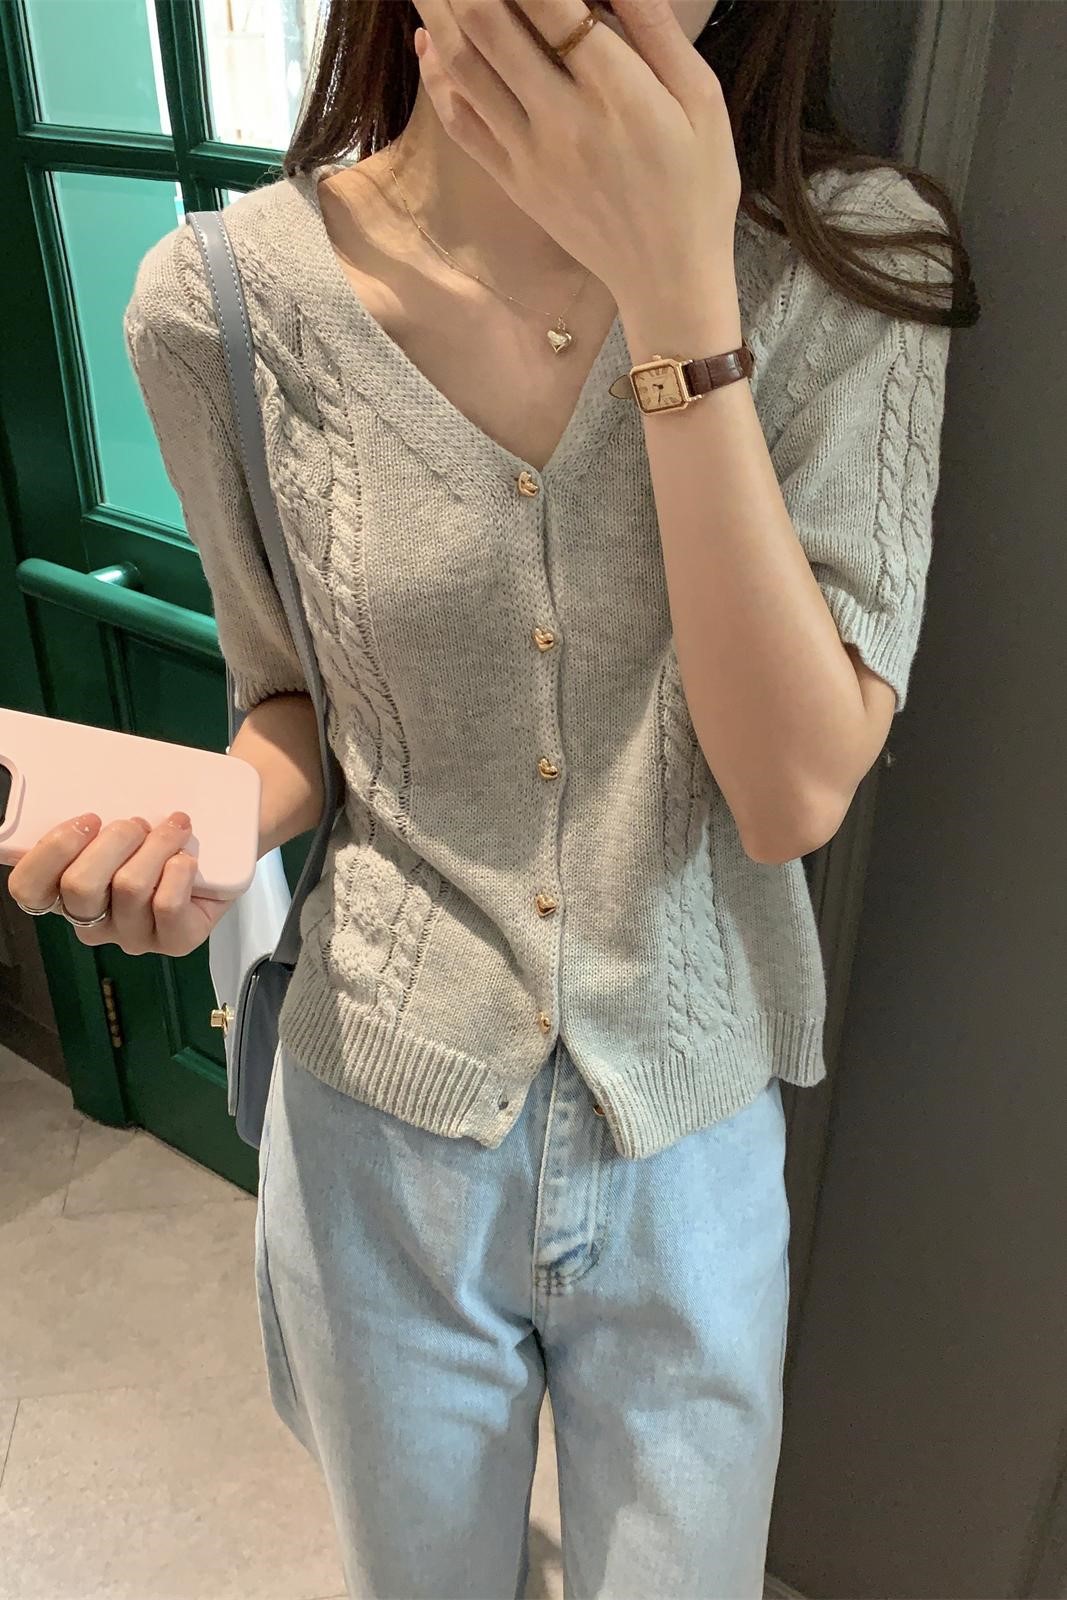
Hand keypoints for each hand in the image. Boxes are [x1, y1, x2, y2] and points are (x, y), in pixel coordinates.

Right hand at [6, 813, 232, 955]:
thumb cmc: (158, 838)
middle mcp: (94, 923)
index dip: (53, 850)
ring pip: (129, 888)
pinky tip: (188, 859)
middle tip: (137, 824)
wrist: (220, 849)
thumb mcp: (119, 828)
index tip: (89, 819)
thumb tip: (91, 806)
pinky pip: (167, 904)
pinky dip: (179, 870)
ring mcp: (133, 936)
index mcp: (66, 895)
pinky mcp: (175, 943)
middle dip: (114, 840)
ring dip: (155, 846)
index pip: (29, 888)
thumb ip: (92, 826)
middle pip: (80, 886)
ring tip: (174, 829)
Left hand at [411, 0, 740, 300]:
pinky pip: (459, 121)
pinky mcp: (512, 180)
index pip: (550, 3)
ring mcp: (529, 153)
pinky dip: (436, 76)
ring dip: (439, 11)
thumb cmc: (697, 185)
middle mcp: (562, 119)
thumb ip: (655, 28)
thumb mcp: (702, 99)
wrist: (668, 279)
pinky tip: (428, 40)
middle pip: (488, 24)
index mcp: (617, 91)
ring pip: (463, 66)